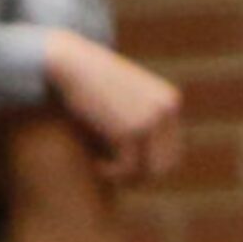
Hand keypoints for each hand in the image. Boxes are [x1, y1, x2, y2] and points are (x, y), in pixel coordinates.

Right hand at [42, 30, 182, 185]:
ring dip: (124, 178)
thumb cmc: (90, 84)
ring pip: (147, 172)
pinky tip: (95, 164)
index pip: (172, 153)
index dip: (148, 167)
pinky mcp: (130, 129)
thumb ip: (140, 124)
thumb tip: (150, 169)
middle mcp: (167, 109)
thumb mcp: (123, 100)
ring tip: (103, 168)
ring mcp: (151, 119)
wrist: (70, 63)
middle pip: (165, 166)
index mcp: (170, 102)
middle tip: (114, 174)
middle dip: (139, 178)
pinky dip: (110, 173)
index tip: (123, 166)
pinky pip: (126, 168)